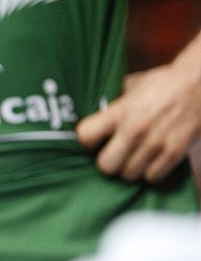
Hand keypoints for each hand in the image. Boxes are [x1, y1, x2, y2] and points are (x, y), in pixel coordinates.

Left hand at [77, 58, 200, 182]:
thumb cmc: (163, 83)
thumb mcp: (132, 87)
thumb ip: (112, 105)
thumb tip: (92, 119)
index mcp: (120, 112)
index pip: (85, 137)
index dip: (87, 142)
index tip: (94, 141)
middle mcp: (135, 130)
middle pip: (105, 166)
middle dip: (108, 162)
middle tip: (115, 154)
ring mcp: (156, 143)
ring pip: (128, 175)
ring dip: (130, 168)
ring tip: (135, 157)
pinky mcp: (175, 153)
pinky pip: (152, 177)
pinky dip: (150, 172)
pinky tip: (152, 160)